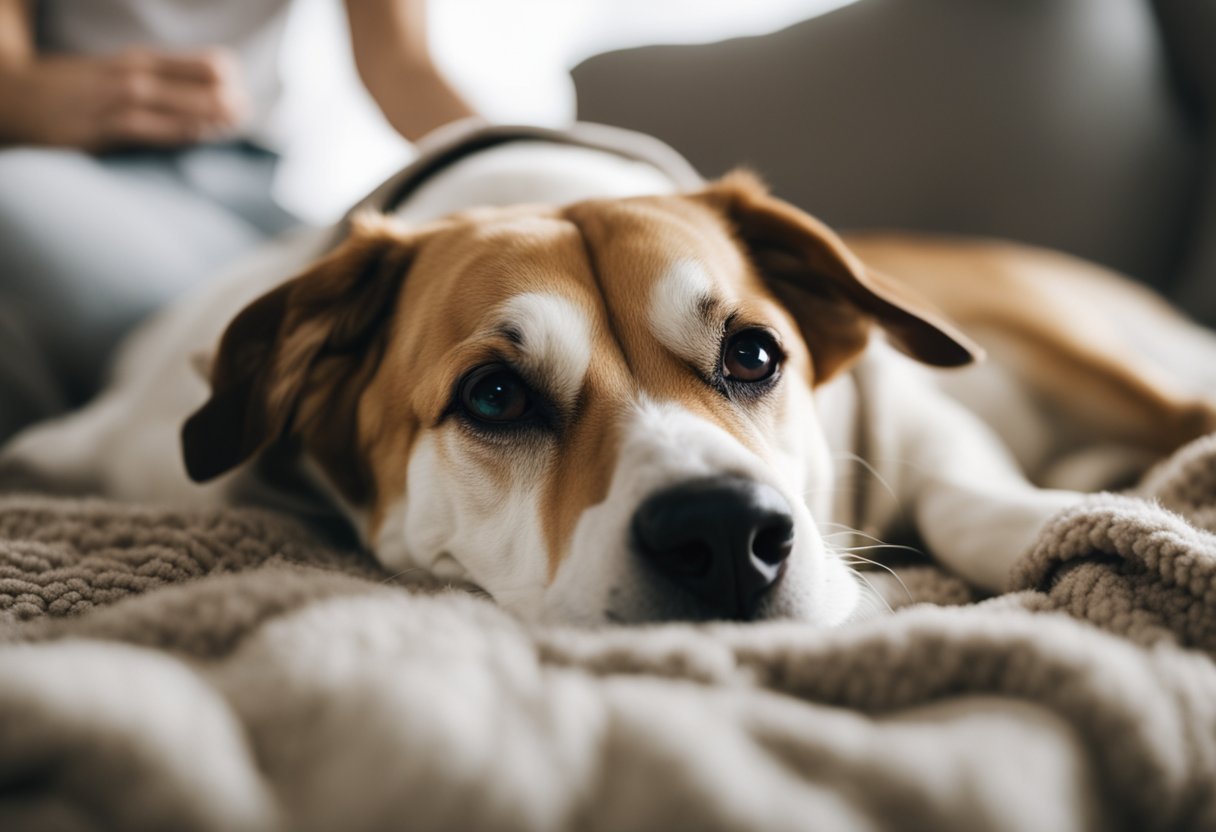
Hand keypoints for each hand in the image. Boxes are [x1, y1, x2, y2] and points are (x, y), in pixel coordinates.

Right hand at [0, 47, 248, 150]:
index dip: (226, 76)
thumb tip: (212, 105)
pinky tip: (198, 134)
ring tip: (235, 119)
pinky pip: (146, 128)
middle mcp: (132, 74)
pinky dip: (175, 130)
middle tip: (248, 109)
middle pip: (194, 80)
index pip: (201, 61)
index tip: (242, 91)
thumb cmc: (78, 91)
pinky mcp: (100, 126)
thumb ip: (163, 87)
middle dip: (224, 95)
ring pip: (173, 102)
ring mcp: (115, 99)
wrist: (16, 96)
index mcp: (141, 61)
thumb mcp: (121, 76)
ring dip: (207, 112)